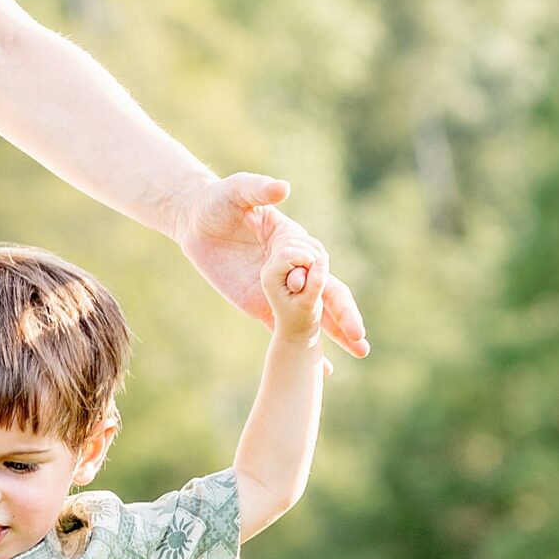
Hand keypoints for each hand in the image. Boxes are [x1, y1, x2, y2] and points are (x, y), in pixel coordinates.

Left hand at [175, 174, 366, 357]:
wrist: (197, 222)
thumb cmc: (220, 201)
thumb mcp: (237, 191)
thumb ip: (259, 189)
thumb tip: (282, 188)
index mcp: (294, 241)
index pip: (315, 261)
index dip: (313, 274)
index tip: (301, 279)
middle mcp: (294, 267)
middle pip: (327, 292)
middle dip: (343, 314)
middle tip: (359, 336)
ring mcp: (279, 290)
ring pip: (315, 313)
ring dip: (337, 332)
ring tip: (360, 351)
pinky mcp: (261, 305)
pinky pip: (284, 329)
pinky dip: (303, 347)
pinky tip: (322, 369)